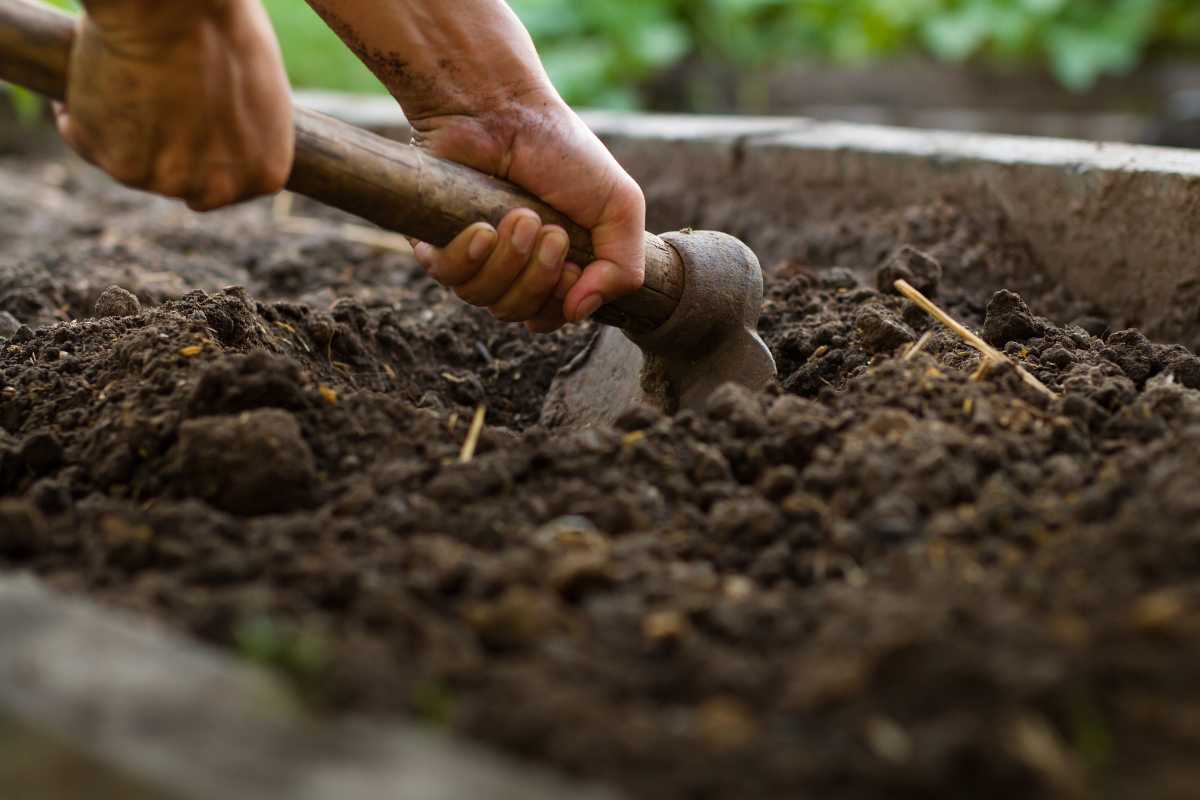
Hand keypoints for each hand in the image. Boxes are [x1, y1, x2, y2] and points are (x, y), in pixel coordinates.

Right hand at [57, 0, 293, 210]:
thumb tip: (222, 133)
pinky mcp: (109, 159)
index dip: (206, 150)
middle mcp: (217, 190)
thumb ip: (244, 128)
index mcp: (264, 172)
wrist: (171, 6)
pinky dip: (83, 113)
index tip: (192, 120)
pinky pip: (86, 138)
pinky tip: (97, 73)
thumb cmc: (223, 28)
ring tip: (129, 77)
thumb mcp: (260, 87)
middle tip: (157, 101)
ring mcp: (161, 180)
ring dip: (124, 130)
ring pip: (132, 161)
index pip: (229, 182)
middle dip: (167, 150)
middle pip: (181, 179)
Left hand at [410, 93, 645, 331]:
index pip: (554, 315)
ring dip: (508, 261)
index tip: (570, 260)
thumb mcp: (618, 206)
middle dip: (538, 277)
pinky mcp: (436, 241)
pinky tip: (481, 228)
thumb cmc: (561, 151)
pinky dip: (468, 258)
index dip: (562, 301)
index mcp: (554, 263)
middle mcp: (511, 266)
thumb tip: (580, 315)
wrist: (503, 108)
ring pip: (483, 300)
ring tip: (519, 216)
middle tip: (547, 229)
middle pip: (519, 312)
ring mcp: (473, 257)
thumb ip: (623, 268)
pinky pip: (448, 277)